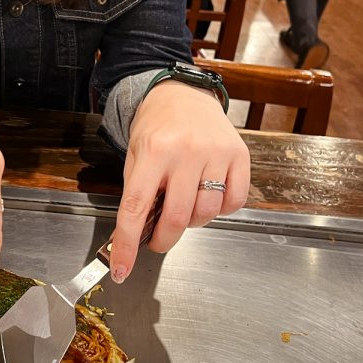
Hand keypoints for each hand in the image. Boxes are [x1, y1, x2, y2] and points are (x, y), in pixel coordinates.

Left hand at [107, 82, 249, 280]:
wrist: (183, 93)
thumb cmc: (156, 127)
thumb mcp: (135, 153)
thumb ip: (137, 192)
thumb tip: (136, 236)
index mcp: (153, 150)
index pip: (136, 207)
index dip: (127, 244)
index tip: (122, 269)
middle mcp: (186, 151)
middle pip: (176, 218)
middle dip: (162, 240)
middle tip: (156, 240)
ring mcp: (216, 152)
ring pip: (206, 213)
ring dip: (192, 222)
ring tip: (183, 206)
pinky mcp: (240, 155)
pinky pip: (233, 203)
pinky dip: (220, 210)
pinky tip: (207, 195)